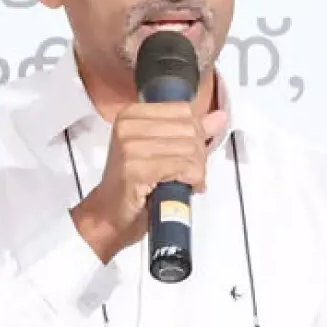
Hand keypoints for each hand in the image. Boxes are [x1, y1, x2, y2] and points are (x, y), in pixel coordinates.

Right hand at [70, 102, 227, 261]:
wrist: (108, 216)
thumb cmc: (134, 185)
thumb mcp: (163, 150)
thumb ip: (190, 131)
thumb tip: (219, 117)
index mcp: (132, 114)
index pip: (184, 110)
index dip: (195, 133)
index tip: (187, 153)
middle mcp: (129, 125)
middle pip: (190, 129)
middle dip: (198, 155)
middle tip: (187, 172)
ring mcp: (131, 146)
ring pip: (190, 149)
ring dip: (196, 171)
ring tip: (183, 181)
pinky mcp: (136, 168)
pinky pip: (184, 166)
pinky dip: (192, 180)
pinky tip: (182, 188)